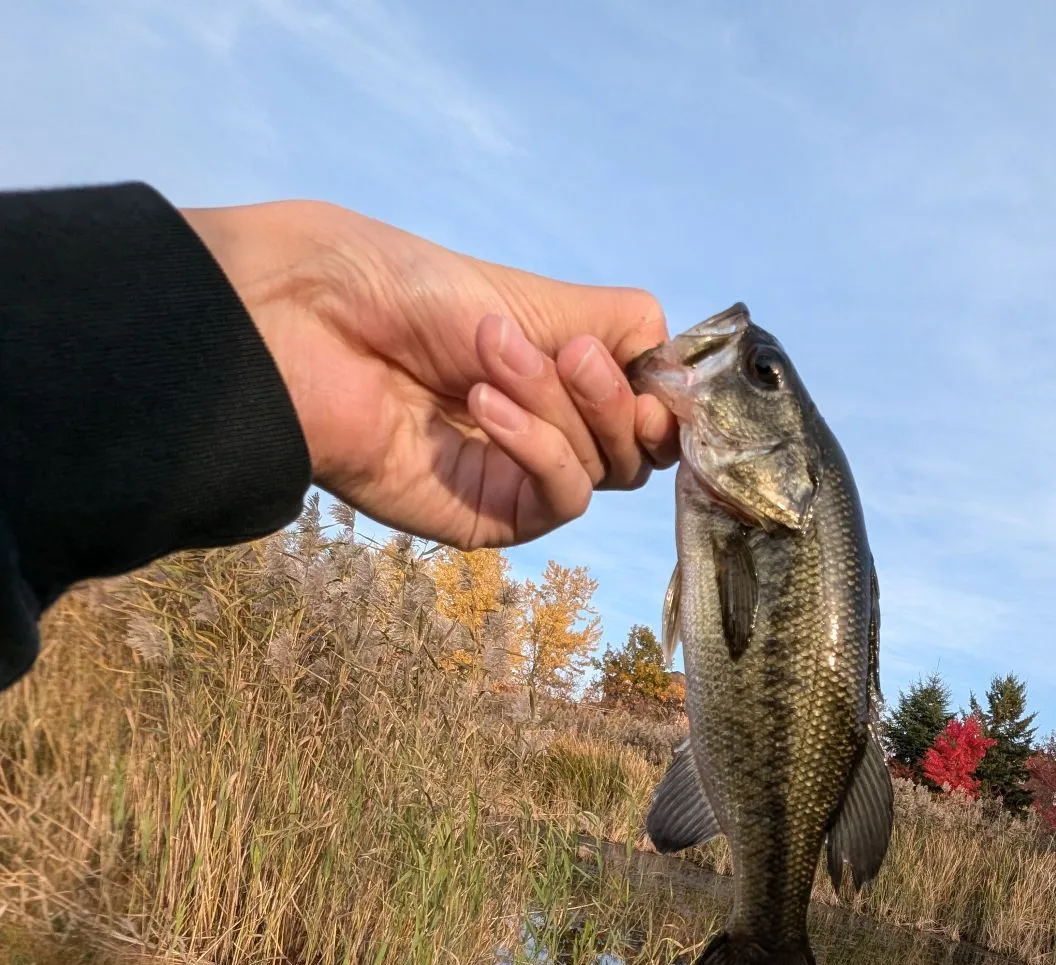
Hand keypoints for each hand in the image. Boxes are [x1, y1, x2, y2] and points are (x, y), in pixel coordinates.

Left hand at [180, 199, 677, 548]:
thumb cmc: (402, 290)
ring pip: (605, 470)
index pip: (652, 404)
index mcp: (560, 375)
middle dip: (612, 396)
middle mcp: (549, 429)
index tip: (656, 366)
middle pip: (640, 447)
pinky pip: (559, 499)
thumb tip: (683, 362)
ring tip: (491, 358)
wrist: (307, 324)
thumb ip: (615, 329)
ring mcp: (520, 476)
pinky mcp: (489, 517)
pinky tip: (484, 406)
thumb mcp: (533, 296)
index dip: (665, 393)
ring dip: (560, 409)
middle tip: (563, 350)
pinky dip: (538, 448)